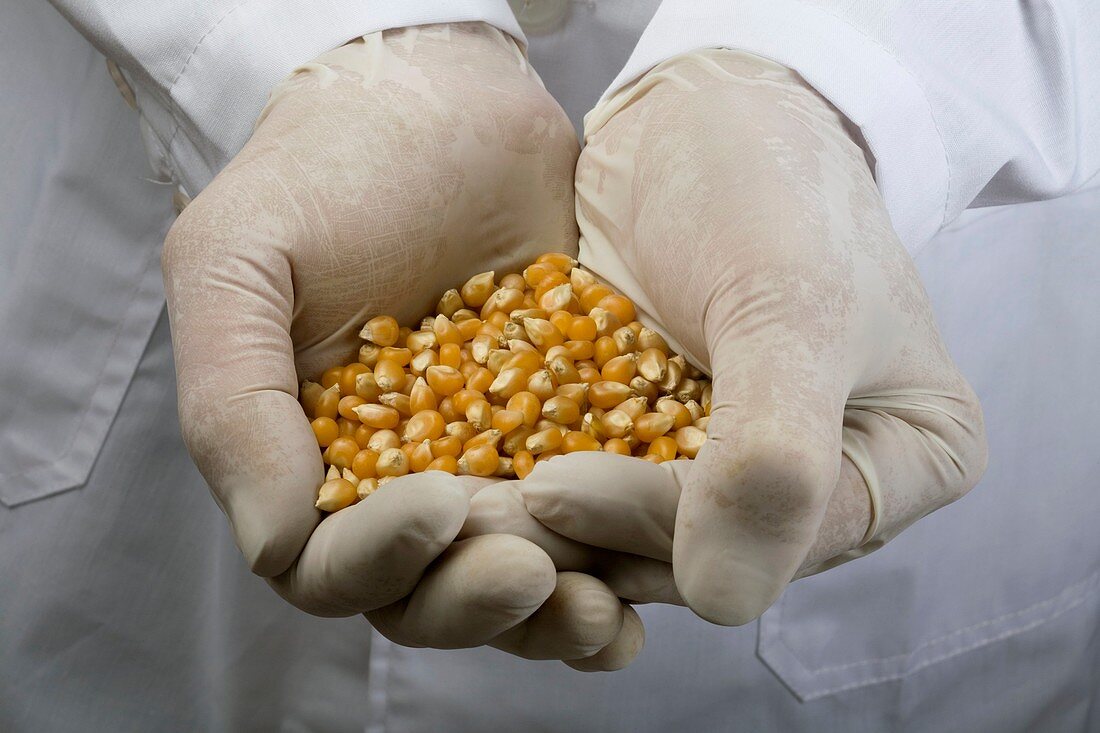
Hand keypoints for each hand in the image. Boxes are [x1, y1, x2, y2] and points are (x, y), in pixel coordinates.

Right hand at [162, 22, 626, 661]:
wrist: (447, 99)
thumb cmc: (328, 169)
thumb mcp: (242, 261)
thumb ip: (233, 402)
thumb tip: (274, 542)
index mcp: (311, 461)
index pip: (330, 566)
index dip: (378, 561)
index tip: (438, 505)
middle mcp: (400, 482)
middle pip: (429, 594)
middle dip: (475, 601)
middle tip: (530, 572)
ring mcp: (494, 462)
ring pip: (516, 576)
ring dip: (555, 610)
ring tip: (602, 605)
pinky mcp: (575, 433)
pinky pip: (597, 515)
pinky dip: (618, 554)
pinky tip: (648, 571)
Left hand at [519, 50, 987, 624]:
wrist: (697, 117)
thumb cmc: (769, 186)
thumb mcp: (791, 306)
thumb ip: (774, 454)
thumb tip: (728, 603)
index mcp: (902, 464)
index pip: (779, 538)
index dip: (667, 525)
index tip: (555, 485)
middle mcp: (823, 488)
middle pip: (706, 552)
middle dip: (590, 539)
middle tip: (473, 519)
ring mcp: (736, 471)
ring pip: (638, 535)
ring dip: (545, 527)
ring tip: (453, 507)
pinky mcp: (659, 447)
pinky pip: (598, 487)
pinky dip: (532, 486)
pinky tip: (462, 482)